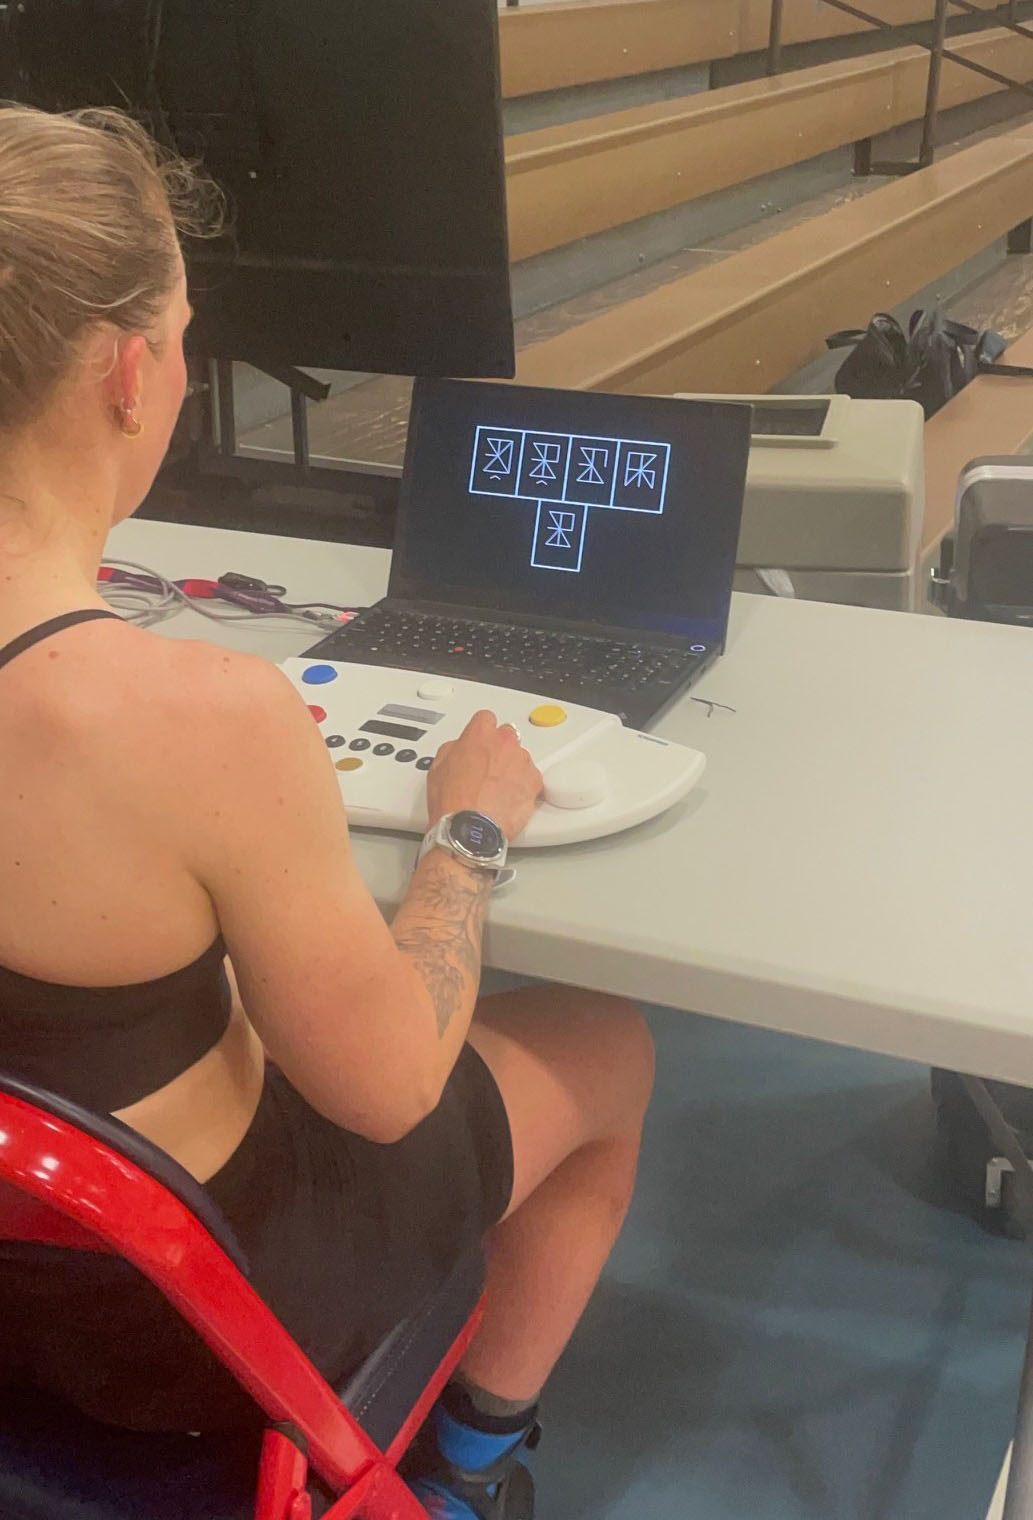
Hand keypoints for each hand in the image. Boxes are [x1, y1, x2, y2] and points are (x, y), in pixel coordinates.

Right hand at [426, 710, 542, 840]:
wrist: (471, 829)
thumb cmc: (453, 802)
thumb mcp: (438, 767)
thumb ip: (453, 749)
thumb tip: (459, 749)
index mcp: (479, 734)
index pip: (485, 718)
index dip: (481, 732)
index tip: (480, 742)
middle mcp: (504, 743)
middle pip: (506, 736)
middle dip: (498, 749)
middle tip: (487, 768)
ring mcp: (521, 761)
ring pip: (520, 757)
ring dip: (511, 768)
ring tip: (496, 789)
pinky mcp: (534, 781)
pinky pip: (531, 777)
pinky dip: (523, 785)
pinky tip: (507, 798)